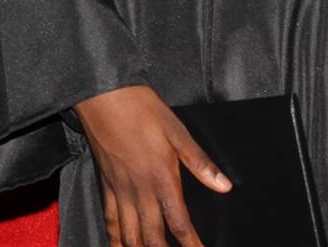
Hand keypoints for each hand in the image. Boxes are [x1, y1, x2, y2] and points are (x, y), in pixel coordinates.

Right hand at [74, 85, 230, 246]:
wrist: (103, 95)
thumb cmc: (140, 109)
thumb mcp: (176, 130)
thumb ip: (199, 161)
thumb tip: (224, 185)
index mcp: (161, 179)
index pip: (180, 224)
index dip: (193, 245)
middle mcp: (139, 190)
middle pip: (153, 238)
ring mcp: (120, 189)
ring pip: (129, 235)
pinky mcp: (106, 183)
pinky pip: (109, 219)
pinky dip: (115, 238)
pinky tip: (119, 246)